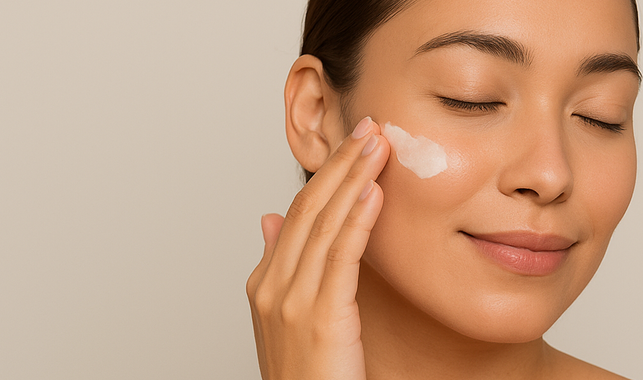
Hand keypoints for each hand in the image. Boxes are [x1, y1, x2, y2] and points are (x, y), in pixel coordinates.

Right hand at [246, 117, 388, 379]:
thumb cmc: (309, 375)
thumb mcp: (289, 317)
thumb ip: (281, 265)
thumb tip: (270, 220)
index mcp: (266, 282)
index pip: (298, 214)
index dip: (327, 175)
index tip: (354, 144)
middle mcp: (273, 286)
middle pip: (308, 209)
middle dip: (340, 164)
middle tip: (369, 126)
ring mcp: (291, 301)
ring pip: (323, 224)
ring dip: (352, 179)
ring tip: (377, 145)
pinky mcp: (319, 316)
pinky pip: (339, 257)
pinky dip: (357, 220)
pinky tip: (373, 192)